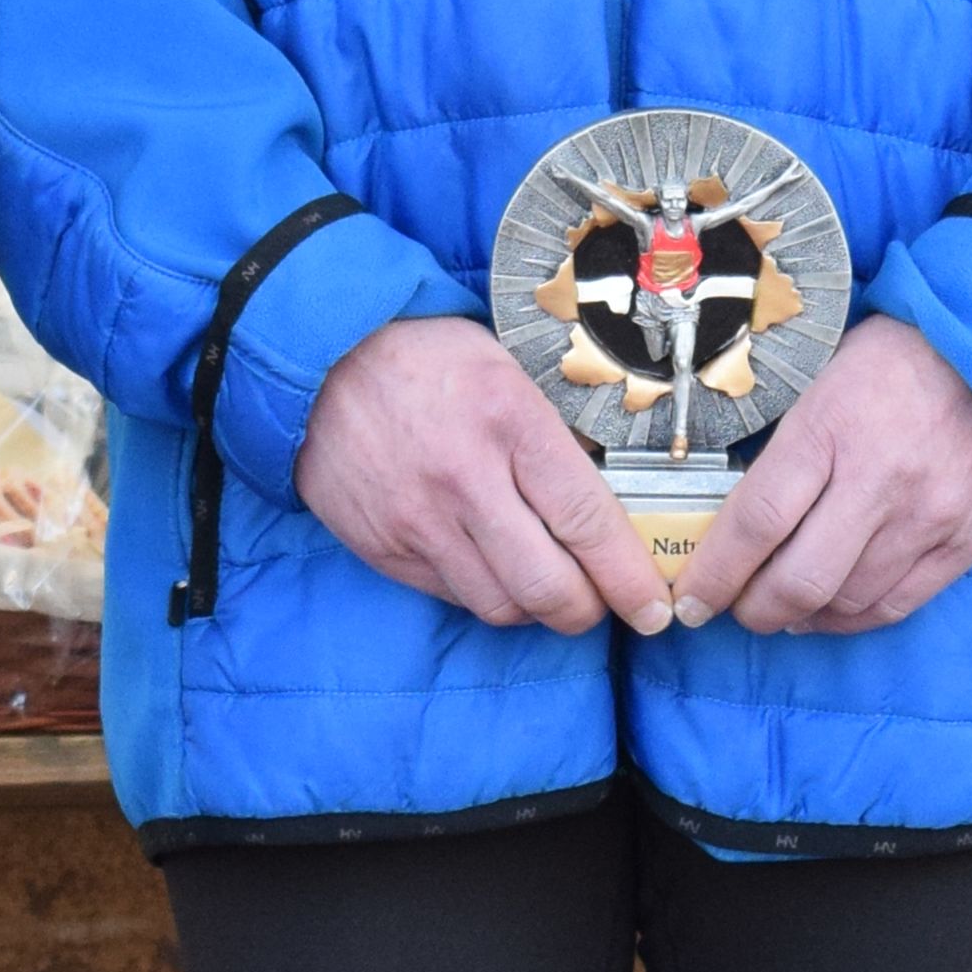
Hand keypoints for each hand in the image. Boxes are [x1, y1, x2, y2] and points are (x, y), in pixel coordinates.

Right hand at [295, 313, 676, 636]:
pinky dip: (485, 593)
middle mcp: (464, 480)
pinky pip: (453, 597)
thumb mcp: (508, 371)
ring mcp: (418, 521)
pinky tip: (494, 567)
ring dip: (536, 608)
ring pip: (502, 606)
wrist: (319, 359)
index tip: (651, 608)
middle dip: (588, 612)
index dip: (628, 579)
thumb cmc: (428, 358)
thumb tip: (614, 504)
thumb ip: (556, 438)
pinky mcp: (383, 548)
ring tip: (548, 586)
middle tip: (602, 605)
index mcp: (509, 422)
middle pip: (549, 588)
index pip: (587, 522)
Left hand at [670, 314, 971, 637]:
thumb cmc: (899, 357)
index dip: (714, 574)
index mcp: (831, 425)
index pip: (757, 522)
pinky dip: (853, 618)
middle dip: (751, 610)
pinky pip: (897, 605)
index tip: (690, 599)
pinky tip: (830, 609)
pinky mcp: (966, 539)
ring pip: (845, 602)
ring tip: (782, 607)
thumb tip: (728, 515)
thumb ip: (783, 444)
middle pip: (798, 580)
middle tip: (734, 608)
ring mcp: (929, 515)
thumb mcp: (825, 375)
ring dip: (801, 617)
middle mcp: (881, 479)